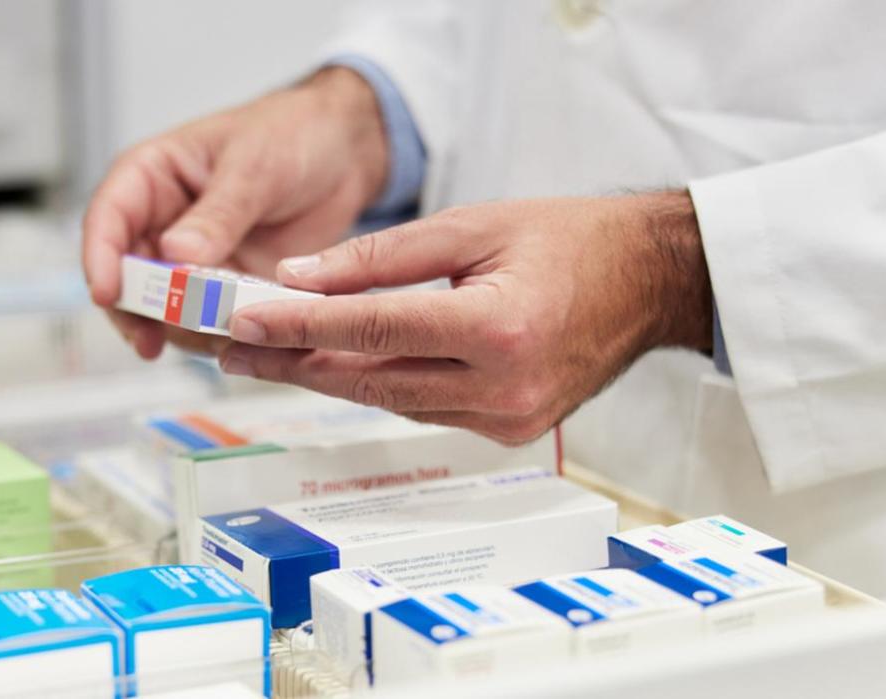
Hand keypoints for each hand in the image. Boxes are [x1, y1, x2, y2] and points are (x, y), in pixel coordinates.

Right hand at [81, 67, 387, 358]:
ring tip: (220, 337)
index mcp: (152, 176)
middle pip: (127, 278)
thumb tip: (175, 254)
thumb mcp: (254, 166)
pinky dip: (222, 336)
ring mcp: (192, 260)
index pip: (107, 219)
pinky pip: (209, 322)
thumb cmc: (290, 133)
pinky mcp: (225, 287)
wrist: (344, 153)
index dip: (100, 260)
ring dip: (184, 330)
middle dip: (137, 312)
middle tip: (152, 341)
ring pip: (165, 309)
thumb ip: (218, 213)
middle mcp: (162, 222)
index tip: (108, 295)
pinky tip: (245, 341)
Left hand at [216, 192, 711, 444]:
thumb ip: (381, 256)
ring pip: (390, 399)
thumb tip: (300, 278)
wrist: (650, 282)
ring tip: (270, 354)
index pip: (374, 329)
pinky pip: (422, 409)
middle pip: (371, 378)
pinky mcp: (508, 431)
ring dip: (328, 376)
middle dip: (295, 362)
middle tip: (235, 349)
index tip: (246, 320)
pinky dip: (378, 385)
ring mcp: (507, 419)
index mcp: (499, 329)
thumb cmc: (572, 240)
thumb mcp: (473, 225)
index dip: (302, 324)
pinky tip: (337, 364)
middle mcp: (502, 387)